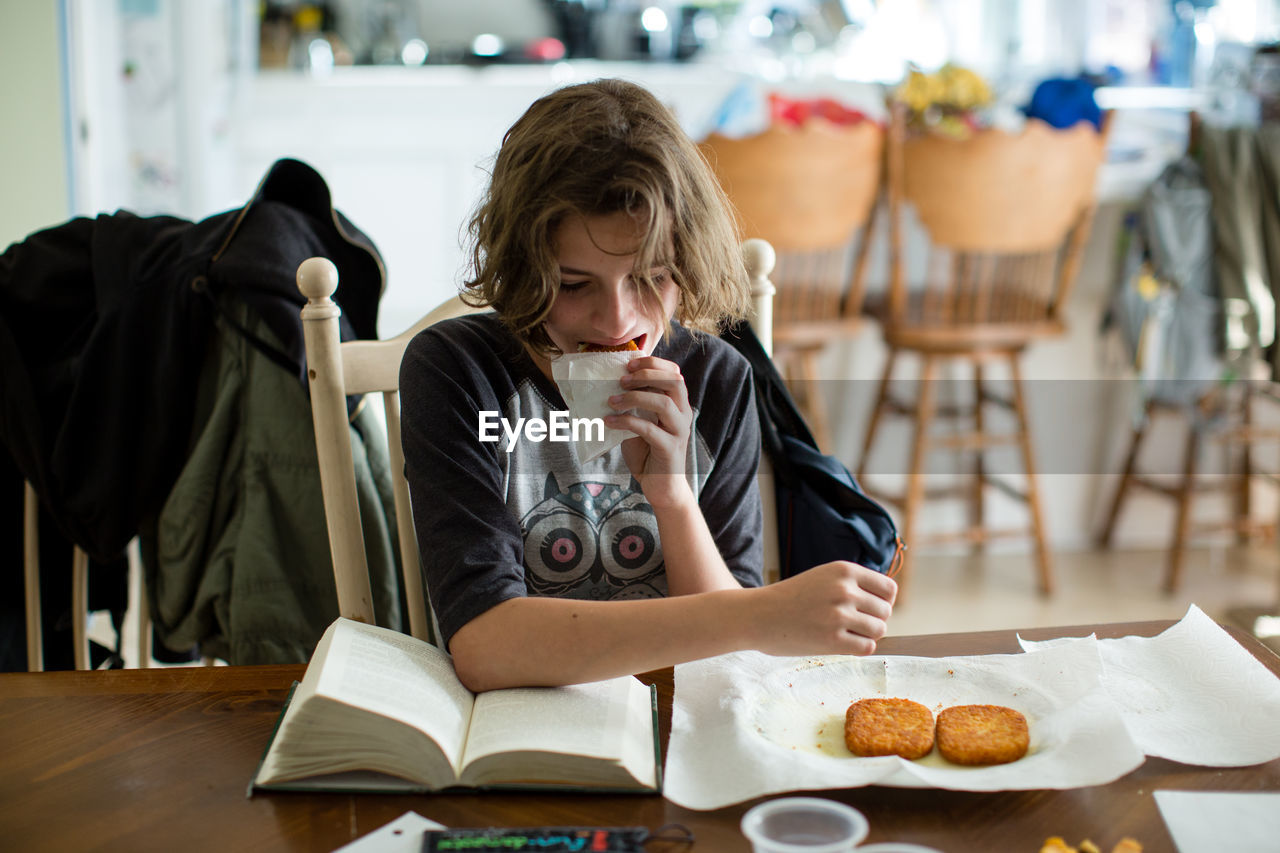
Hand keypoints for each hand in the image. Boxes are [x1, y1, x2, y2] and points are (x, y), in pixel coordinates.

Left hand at [604, 355, 692, 507]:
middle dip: (646, 374)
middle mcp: (683, 414)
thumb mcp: (641, 423)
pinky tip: (609, 422)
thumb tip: (609, 385)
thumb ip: (634, 405)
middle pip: (674, 381)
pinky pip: (649, 429)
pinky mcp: (670, 449)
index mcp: (678, 404)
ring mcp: (679, 431)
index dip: (653, 363)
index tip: (628, 363)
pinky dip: (626, 421)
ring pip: (663, 402)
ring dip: (634, 397)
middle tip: (621, 379)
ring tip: (612, 401)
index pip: (674, 372)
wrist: (662, 487)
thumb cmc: (648, 453)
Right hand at [752, 562, 896, 656]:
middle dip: (874, 620)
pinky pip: (867, 648)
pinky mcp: (833, 640)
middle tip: (852, 624)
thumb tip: (888, 603)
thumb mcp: (823, 577)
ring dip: (867, 635)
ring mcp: (839, 615)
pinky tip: (842, 644)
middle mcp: (844, 589)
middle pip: (885, 611)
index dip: (883, 602)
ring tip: (846, 633)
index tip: (869, 609)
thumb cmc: (791, 599)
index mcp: (844, 570)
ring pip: (879, 630)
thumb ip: (852, 584)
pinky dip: (859, 648)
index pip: (889, 589)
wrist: (758, 615)